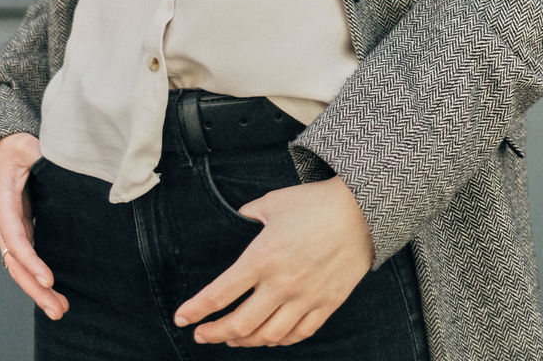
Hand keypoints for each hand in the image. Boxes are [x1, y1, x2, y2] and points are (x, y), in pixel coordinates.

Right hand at [0, 133, 68, 319]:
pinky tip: (53, 294)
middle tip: (58, 309)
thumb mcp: (23, 145)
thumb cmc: (7, 149)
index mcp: (2, 204)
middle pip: (15, 264)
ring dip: (37, 291)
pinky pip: (24, 261)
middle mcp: (1, 224)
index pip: (16, 239)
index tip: (48, 279)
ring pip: (19, 268)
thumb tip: (60, 156)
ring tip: (59, 310)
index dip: (31, 261)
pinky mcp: (17, 232)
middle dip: (35, 289)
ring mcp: (8, 231)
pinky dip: (36, 279)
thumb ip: (38, 152)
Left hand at [174, 175, 374, 346]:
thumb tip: (240, 216)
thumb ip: (251, 213)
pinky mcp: (326, 305)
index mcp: (262, 258)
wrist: (360, 212)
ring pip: (267, 336)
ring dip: (243, 341)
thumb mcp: (274, 202)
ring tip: (231, 339)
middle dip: (215, 334)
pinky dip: (278, 340)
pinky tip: (268, 337)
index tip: (182, 318)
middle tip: (202, 334)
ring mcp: (304, 299)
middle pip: (239, 324)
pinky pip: (297, 334)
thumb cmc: (315, 203)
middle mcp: (280, 285)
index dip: (196, 310)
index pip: (220, 293)